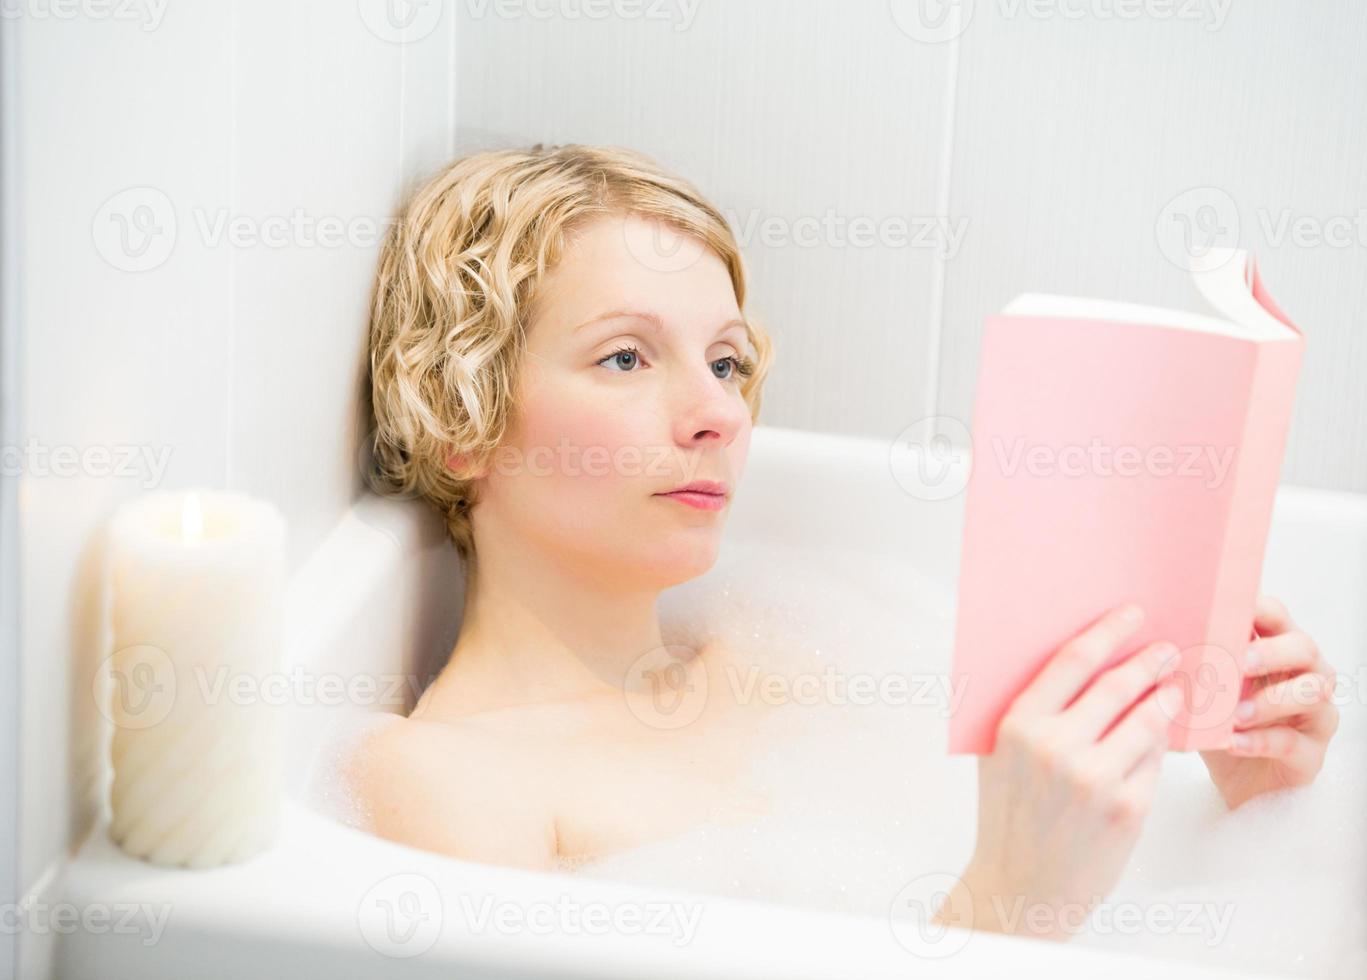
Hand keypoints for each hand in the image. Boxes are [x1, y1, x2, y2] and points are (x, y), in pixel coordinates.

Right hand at [936, 602, 1181, 940]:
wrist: (1022, 886)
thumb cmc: (1010, 813)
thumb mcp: (999, 755)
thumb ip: (1029, 710)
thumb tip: (1076, 656)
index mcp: (1018, 726)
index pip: (1072, 661)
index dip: (1108, 631)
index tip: (1132, 614)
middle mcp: (1056, 748)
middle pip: (1117, 685)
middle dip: (1148, 661)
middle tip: (1166, 650)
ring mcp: (1095, 780)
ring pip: (1146, 721)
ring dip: (1166, 698)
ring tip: (1175, 688)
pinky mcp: (1128, 809)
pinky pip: (1154, 762)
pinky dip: (1161, 745)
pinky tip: (1164, 736)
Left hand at [1198, 594, 1338, 808]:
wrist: (1237, 780)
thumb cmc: (1220, 720)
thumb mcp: (1202, 687)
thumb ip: (1191, 662)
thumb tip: (1149, 641)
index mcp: (1275, 648)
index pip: (1276, 615)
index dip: (1257, 609)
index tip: (1227, 612)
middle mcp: (1304, 673)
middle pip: (1303, 648)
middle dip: (1270, 652)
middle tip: (1239, 662)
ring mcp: (1315, 712)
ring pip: (1312, 692)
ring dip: (1270, 700)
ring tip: (1234, 713)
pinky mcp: (1311, 752)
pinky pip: (1292, 741)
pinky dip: (1258, 741)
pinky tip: (1230, 743)